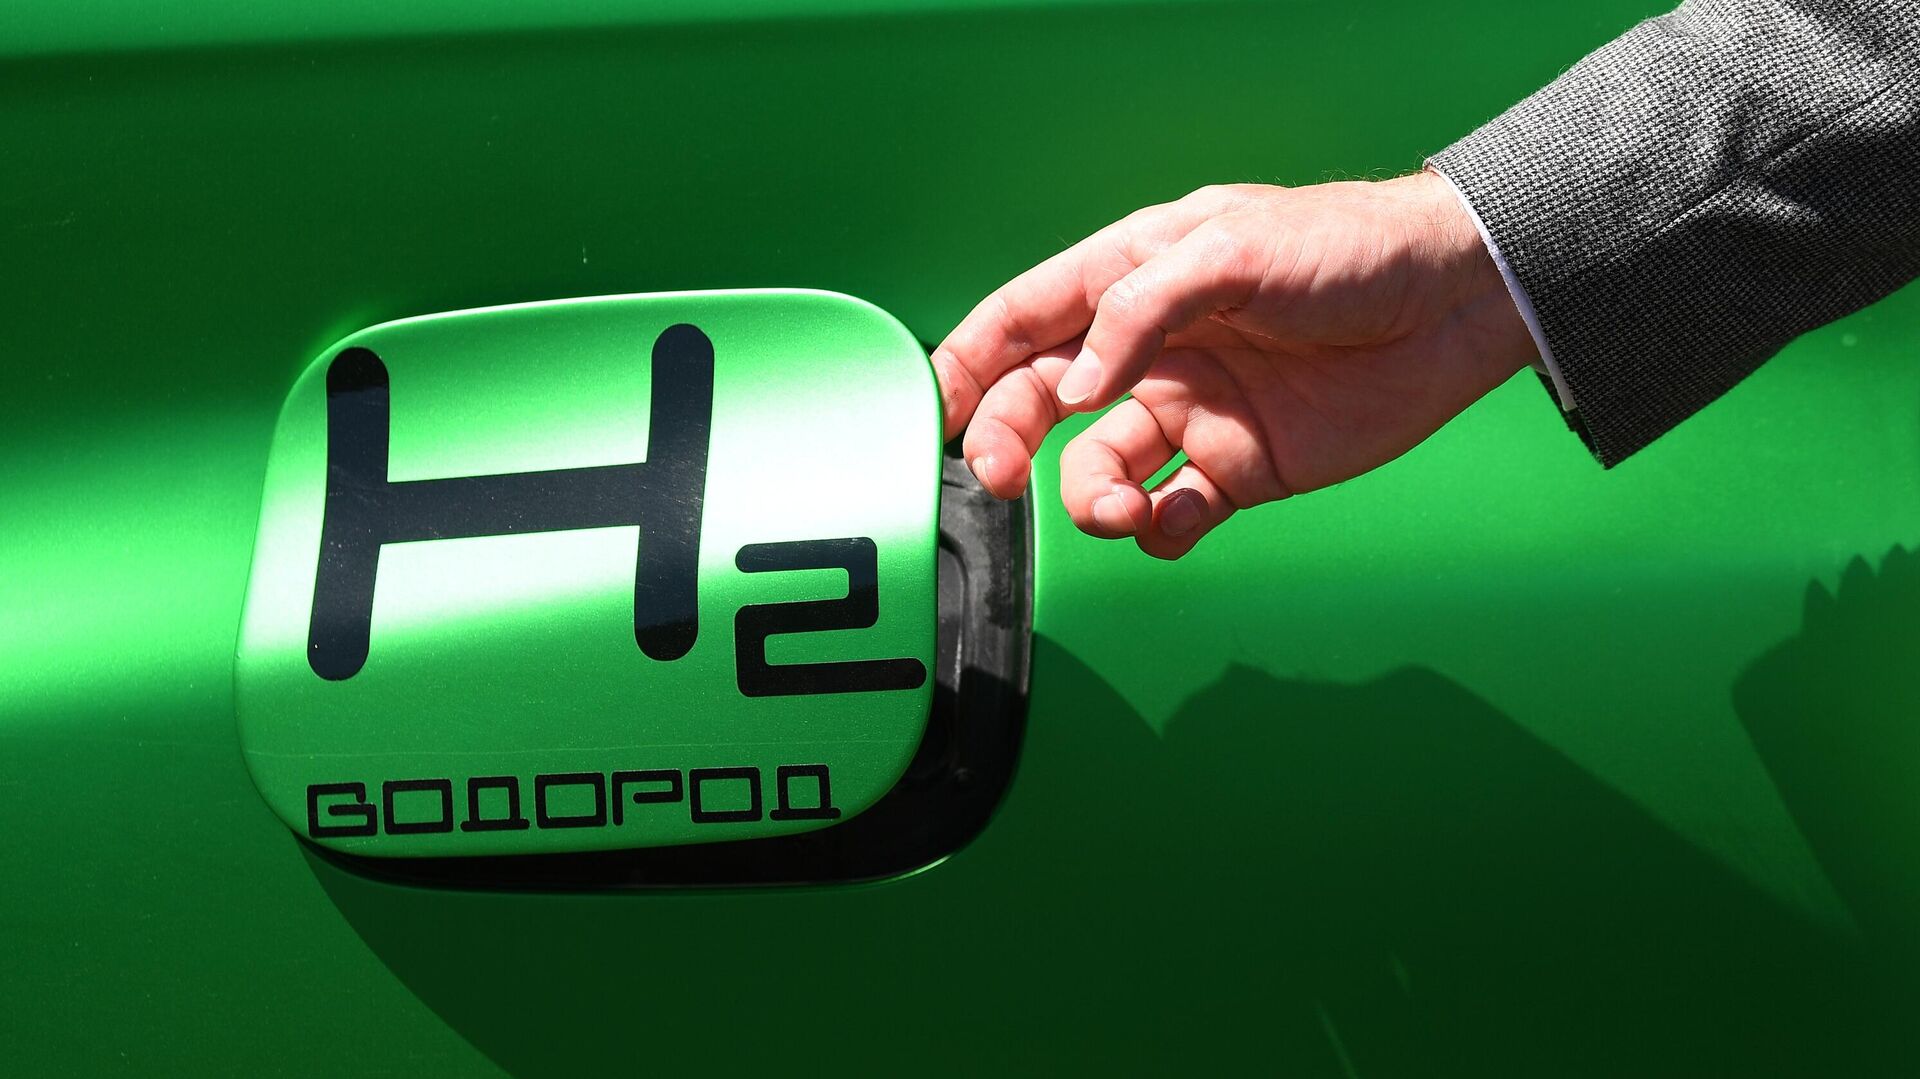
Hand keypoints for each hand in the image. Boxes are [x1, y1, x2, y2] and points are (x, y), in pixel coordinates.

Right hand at [932, 171, 1535, 558]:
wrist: (1451, 304)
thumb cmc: (1346, 249)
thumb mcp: (1229, 249)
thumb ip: (1137, 311)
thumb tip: (1072, 385)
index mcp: (1134, 279)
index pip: (1025, 319)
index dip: (970, 360)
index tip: (934, 407)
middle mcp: (1151, 351)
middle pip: (1043, 401)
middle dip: (1007, 440)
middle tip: (995, 476)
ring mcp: (1192, 413)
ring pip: (1100, 467)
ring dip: (1089, 495)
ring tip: (1118, 505)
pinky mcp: (1239, 468)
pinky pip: (1172, 513)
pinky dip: (1156, 529)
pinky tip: (1172, 518)